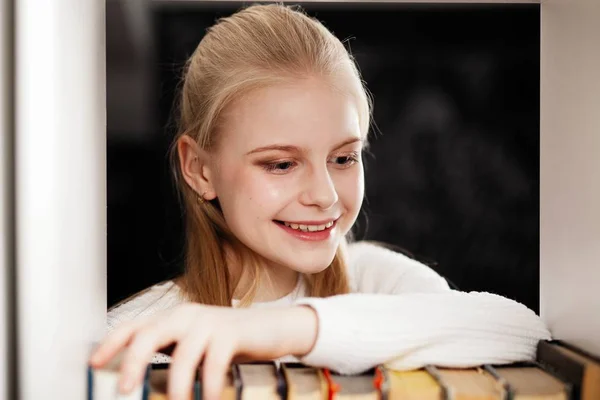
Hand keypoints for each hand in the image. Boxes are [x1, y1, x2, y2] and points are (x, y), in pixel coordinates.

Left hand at [89, 303, 317, 399]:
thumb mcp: (194, 345)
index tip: (94, 364)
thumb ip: (171, 354)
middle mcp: (186, 315)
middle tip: (126, 390)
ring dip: (177, 386)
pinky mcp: (232, 332)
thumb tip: (140, 382)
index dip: (111, 343)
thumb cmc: (228, 341)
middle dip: (133, 363)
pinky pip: (214, 362)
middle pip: (149, 333)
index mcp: (172, 318)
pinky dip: (208, 385)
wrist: (271, 327)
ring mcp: (209, 322)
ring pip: (183, 354)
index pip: (134, 326)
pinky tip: (208, 399)